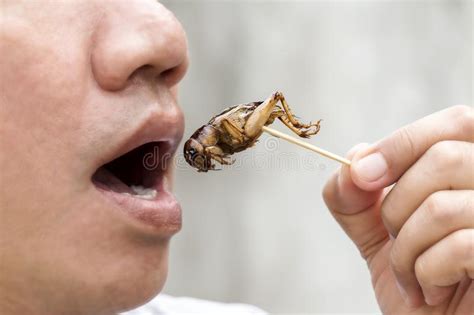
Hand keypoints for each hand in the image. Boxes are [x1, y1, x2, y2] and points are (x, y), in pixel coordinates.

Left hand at [323, 105, 472, 313]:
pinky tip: (430, 290)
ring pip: (442, 207)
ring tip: (410, 273)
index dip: (402, 143)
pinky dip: (425, 273)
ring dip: (405, 249)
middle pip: (445, 158)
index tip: (361, 173)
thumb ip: (356, 197)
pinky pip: (461, 247)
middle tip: (395, 238)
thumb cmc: (417, 283)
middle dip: (397, 205)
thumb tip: (352, 164)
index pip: (456, 122)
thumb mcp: (376, 233)